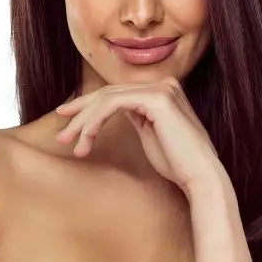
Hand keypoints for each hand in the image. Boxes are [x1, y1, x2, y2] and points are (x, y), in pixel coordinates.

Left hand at [54, 77, 223, 194]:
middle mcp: (163, 83)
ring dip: (83, 121)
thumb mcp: (150, 134)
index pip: (116, 93)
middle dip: (80, 113)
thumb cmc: (177, 164)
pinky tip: (86, 137)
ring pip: (107, 98)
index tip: (67, 120)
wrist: (200, 177)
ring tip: (69, 143)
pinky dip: (95, 121)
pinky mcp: (156, 98)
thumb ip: (136, 117)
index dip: (88, 106)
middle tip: (61, 136)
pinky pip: (113, 104)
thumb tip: (111, 111)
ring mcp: (161, 88)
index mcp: (162, 90)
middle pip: (108, 92)